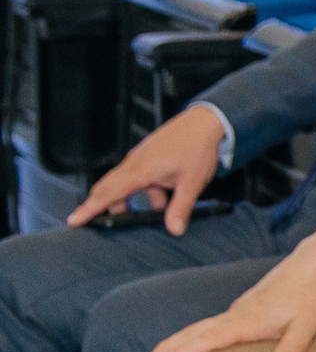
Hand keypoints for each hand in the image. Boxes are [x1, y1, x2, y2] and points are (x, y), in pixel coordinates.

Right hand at [66, 104, 224, 233]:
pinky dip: (145, 190)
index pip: (107, 194)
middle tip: (99, 223)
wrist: (206, 121)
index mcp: (139, 170)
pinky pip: (138, 176)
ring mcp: (140, 157)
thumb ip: (180, 208)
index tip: (72, 221)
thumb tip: (174, 230)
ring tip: (153, 212)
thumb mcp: (192, 183)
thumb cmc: (198, 148)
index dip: (89, 209)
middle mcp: (134, 163)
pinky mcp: (148, 155)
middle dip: (104, 207)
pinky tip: (164, 198)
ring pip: (126, 184)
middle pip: (109, 188)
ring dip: (133, 200)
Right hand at [145, 251, 315, 351]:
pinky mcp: (244, 307)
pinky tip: (194, 339)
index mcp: (247, 321)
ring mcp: (238, 310)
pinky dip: (195, 333)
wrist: (313, 265)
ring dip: (179, 339)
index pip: (210, 339)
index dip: (187, 351)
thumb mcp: (308, 324)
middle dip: (170, 346)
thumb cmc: (312, 295)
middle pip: (196, 331)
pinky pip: (212, 323)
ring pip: (201, 326)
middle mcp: (237, 314)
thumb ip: (294, 346)